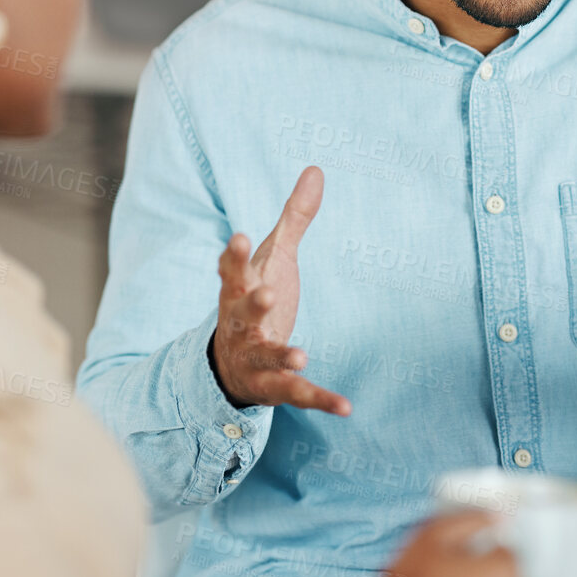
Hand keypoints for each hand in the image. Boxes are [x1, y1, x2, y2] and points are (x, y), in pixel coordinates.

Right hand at [209, 166, 349, 414]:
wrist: (230, 364)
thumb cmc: (256, 299)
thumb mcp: (274, 258)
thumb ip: (295, 218)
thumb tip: (316, 169)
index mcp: (239, 290)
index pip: (231, 270)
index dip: (233, 255)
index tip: (239, 237)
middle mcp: (241, 324)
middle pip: (244, 312)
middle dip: (254, 304)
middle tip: (268, 294)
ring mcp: (254, 357)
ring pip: (265, 357)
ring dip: (282, 356)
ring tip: (302, 356)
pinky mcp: (273, 386)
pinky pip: (296, 395)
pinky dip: (320, 399)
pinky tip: (346, 407)